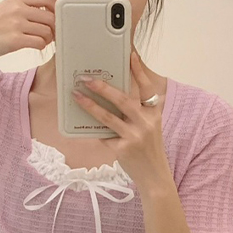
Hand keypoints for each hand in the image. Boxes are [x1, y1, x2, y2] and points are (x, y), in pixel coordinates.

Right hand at [0, 0, 54, 59]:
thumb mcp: (6, 8)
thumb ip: (24, 7)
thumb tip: (47, 13)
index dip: (53, 10)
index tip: (52, 18)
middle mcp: (17, 9)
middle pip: (50, 17)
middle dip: (53, 28)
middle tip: (50, 34)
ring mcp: (16, 24)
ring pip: (47, 31)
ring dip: (47, 39)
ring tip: (41, 41)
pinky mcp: (15, 40)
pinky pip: (39, 43)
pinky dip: (41, 46)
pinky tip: (36, 46)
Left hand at [72, 52, 172, 192]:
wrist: (155, 176)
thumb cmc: (149, 149)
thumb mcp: (149, 128)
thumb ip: (135, 113)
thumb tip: (109, 97)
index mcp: (154, 114)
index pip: (147, 88)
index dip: (139, 71)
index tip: (131, 55)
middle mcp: (146, 122)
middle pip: (122, 100)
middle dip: (103, 87)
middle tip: (87, 79)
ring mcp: (135, 136)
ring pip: (108, 116)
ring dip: (90, 105)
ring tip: (76, 95)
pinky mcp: (123, 149)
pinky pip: (103, 134)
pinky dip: (93, 128)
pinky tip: (82, 121)